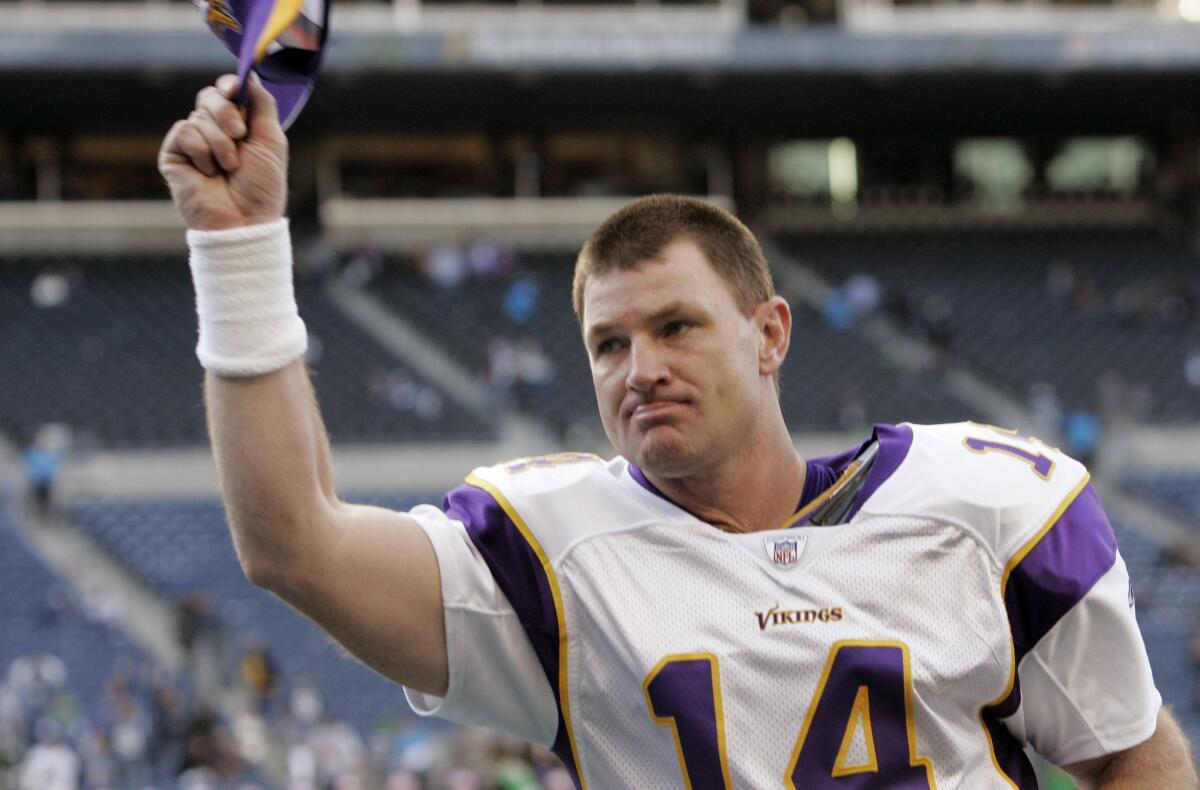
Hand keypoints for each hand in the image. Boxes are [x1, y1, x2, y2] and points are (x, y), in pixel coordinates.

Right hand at [159, 73, 287, 230]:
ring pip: (199, 117)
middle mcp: (213, 132)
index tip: (235, 90)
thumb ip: (262, 105)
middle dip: (226, 112)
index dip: (228, 86)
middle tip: (240, 134)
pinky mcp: (174, 156)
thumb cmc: (262, 187)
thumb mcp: (271, 141)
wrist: (244, 220)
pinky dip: (201, 149)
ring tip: (229, 167)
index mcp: (237, 126)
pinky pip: (184, 131)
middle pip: (209, 97)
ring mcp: (192, 144)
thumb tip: (251, 75)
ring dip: (220, 142)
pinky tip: (208, 171)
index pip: (225, 92)